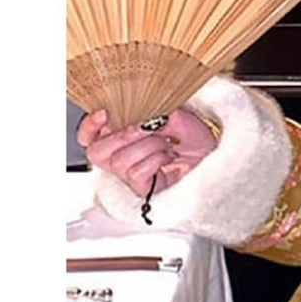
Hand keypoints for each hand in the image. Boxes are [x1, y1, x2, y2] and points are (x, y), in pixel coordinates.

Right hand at [77, 108, 217, 196]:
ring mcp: (129, 174)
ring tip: (166, 144)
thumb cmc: (191, 136)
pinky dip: (155, 160)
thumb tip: (139, 119)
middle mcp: (119, 156)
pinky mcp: (143, 188)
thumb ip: (150, 115)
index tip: (105, 113)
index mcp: (119, 135)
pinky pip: (135, 173)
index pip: (88, 135)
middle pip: (96, 152)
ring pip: (120, 161)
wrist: (212, 152)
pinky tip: (167, 158)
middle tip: (146, 127)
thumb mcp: (171, 116)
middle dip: (122, 135)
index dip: (90, 126)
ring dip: (149, 146)